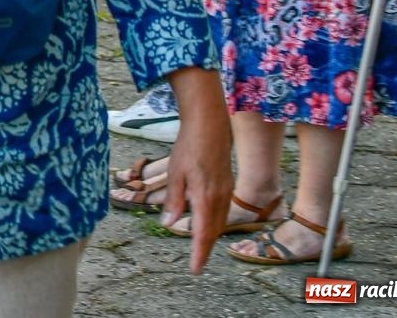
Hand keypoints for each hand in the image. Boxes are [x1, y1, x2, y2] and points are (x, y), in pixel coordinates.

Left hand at [162, 67, 232, 273]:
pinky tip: (206, 222)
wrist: (209, 127)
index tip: (195, 269)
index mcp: (205, 197)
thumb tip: (170, 224)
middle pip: (213, 231)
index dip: (199, 253)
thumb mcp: (175, 174)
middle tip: (196, 262)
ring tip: (199, 247)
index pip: (203, 233)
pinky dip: (214, 222)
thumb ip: (175, 200)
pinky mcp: (227, 185)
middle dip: (205, 248)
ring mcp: (226, 191)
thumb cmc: (189, 148)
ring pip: (220, 222)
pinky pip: (222, 211)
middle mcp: (219, 198)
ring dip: (210, 236)